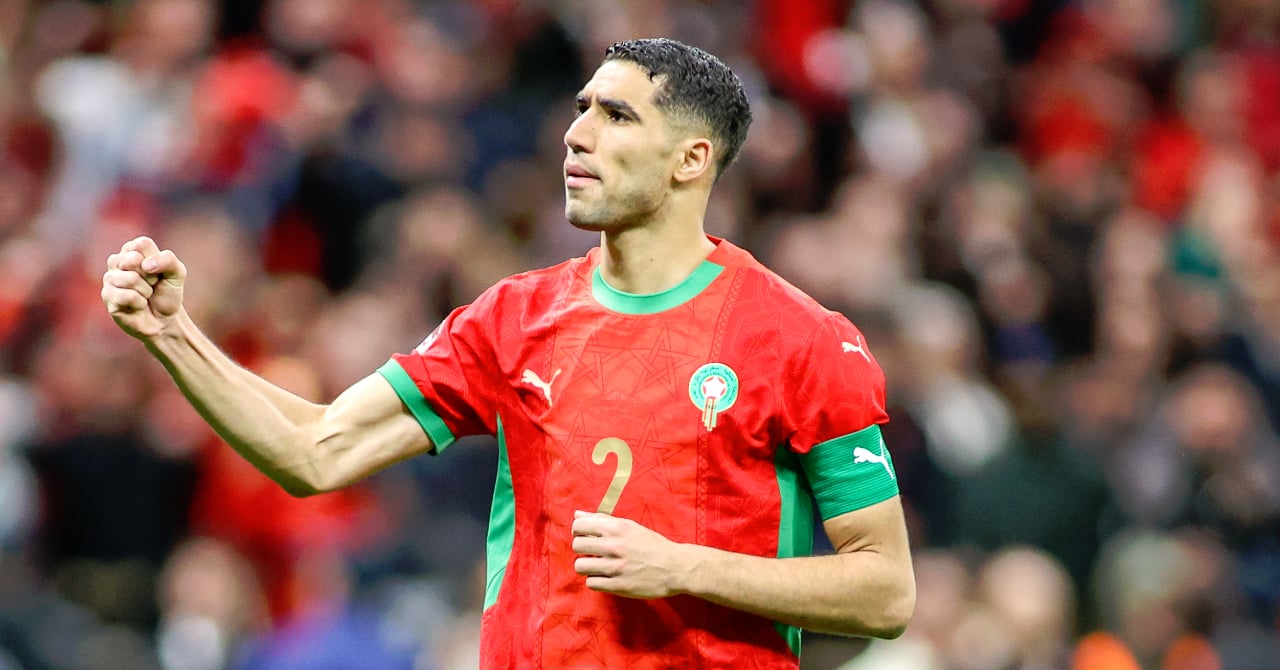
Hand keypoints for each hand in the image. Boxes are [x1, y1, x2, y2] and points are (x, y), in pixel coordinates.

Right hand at [101, 236, 186, 340]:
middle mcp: (117, 262)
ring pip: (130, 278)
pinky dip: (139, 303)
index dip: (156, 260)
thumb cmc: (167, 292)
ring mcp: (109, 279)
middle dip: (150, 276)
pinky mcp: (107, 297)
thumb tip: (145, 264)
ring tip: (145, 295)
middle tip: (152, 284)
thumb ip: (168, 260)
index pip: (141, 244)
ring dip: (146, 291)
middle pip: (133, 259)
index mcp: (132, 250)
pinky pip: (127, 296)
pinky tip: (138, 305)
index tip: (158, 272)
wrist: (164, 319)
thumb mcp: (177, 273)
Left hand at [571, 510, 690, 598]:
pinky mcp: (618, 586)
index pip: (579, 525)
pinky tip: (606, 577)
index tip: (587, 536)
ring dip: (587, 566)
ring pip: (580, 566)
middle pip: (577, 545)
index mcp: (617, 528)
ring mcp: (615, 567)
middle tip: (593, 552)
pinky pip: (591, 583)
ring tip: (598, 566)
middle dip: (582, 549)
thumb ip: (602, 519)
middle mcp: (614, 546)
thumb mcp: (630, 526)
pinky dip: (596, 580)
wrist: (675, 567)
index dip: (579, 531)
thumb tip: (577, 515)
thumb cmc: (652, 545)